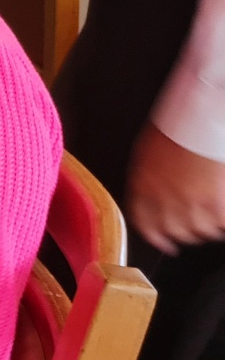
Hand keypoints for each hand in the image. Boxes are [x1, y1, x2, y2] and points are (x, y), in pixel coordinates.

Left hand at [127, 123, 224, 255]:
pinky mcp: (216, 204)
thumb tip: (152, 197)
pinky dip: (222, 221)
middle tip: (195, 227)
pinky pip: (220, 224)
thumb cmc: (176, 128)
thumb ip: (149, 180)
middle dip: (184, 232)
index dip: (155, 236)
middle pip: (174, 231)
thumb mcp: (148, 154)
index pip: (144, 223)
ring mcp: (190, 203)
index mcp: (143, 186)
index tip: (164, 241)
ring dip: (208, 226)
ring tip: (214, 215)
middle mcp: (163, 199)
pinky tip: (222, 213)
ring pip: (200, 231)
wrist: (199, 118)